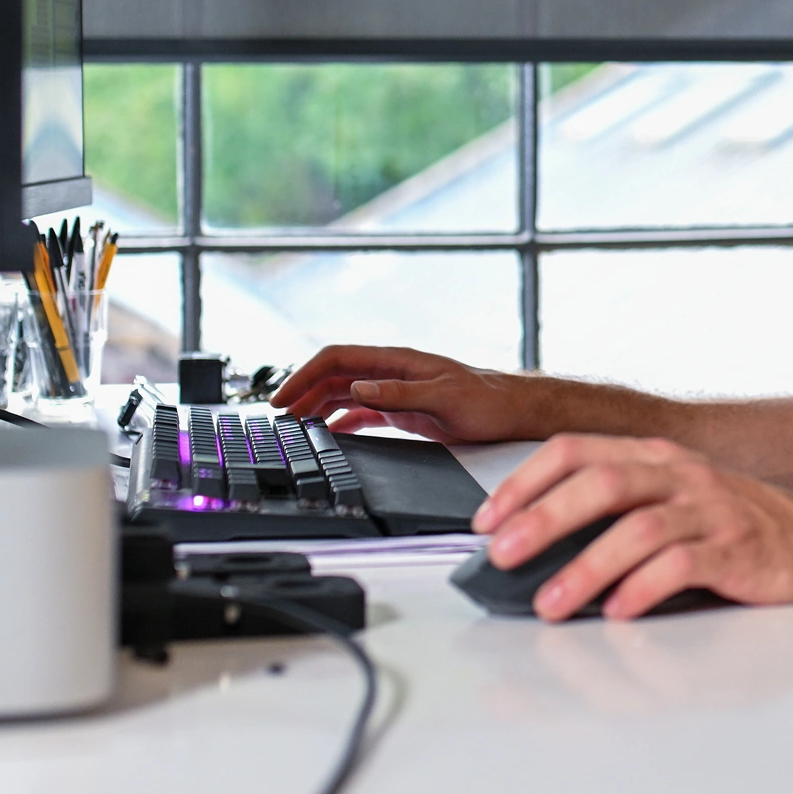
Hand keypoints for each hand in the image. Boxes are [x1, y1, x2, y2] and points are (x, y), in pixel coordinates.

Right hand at [270, 344, 539, 442]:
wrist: (514, 412)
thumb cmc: (487, 400)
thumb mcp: (444, 398)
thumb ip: (400, 394)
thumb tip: (358, 388)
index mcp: (397, 361)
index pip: (337, 359)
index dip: (305, 375)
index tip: (284, 397)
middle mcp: (391, 373)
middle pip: (333, 376)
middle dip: (302, 393)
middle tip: (278, 417)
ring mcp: (394, 391)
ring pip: (343, 393)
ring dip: (316, 407)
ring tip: (294, 426)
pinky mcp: (402, 411)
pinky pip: (361, 412)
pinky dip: (339, 421)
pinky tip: (327, 433)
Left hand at [474, 434, 792, 621]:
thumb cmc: (733, 528)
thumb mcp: (670, 501)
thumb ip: (613, 511)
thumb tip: (531, 540)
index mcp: (654, 457)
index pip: (576, 451)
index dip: (525, 482)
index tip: (487, 520)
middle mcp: (679, 475)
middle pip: (600, 483)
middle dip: (543, 518)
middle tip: (503, 555)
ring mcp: (710, 510)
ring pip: (637, 527)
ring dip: (585, 566)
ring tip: (550, 602)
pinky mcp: (736, 550)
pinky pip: (683, 564)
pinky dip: (643, 588)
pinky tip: (619, 610)